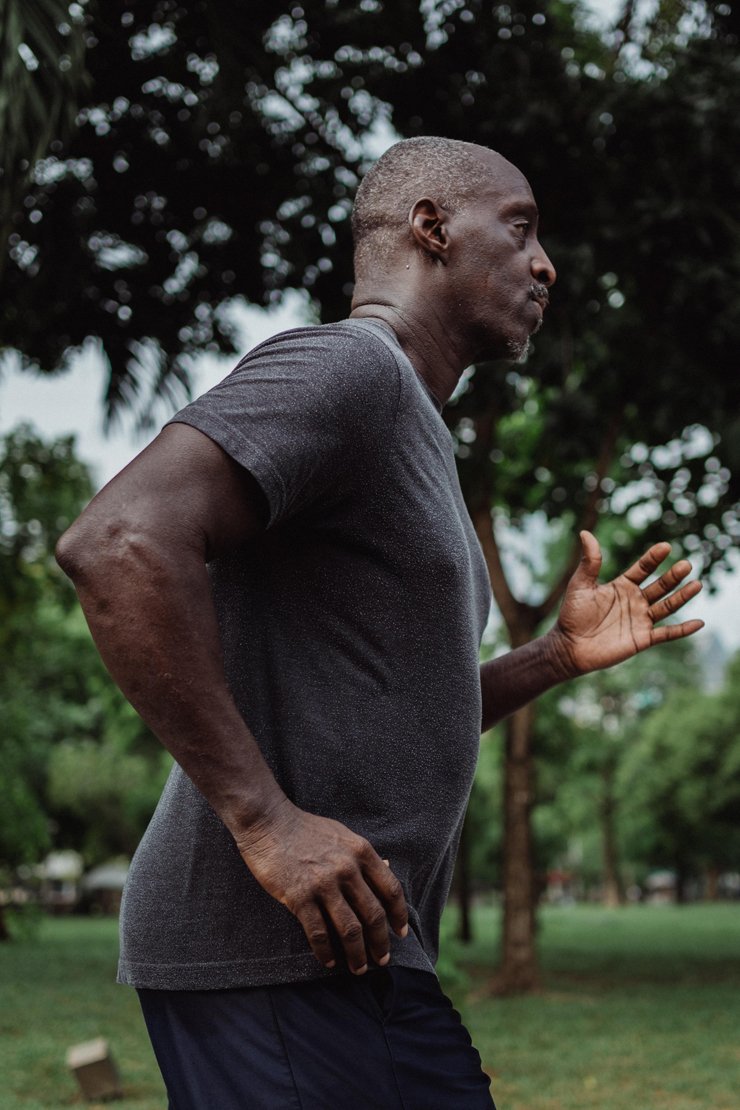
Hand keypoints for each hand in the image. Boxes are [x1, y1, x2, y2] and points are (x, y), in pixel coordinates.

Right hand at [234, 800, 408, 974]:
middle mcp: (347, 868)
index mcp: (361, 852)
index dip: (399, 915)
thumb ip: (363, 855)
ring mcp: (323, 884)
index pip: (391, 889)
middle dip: (380, 942)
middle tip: (382, 959)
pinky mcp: (299, 897)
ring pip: (350, 929)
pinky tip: (329, 961)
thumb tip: (389, 866)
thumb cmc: (305, 828)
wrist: (268, 821)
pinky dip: (326, 951)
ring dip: (357, 954)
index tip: (400, 932)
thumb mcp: (342, 835)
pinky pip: (318, 932)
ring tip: (359, 968)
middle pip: (373, 914)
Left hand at [549, 530, 703, 678]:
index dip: (653, 558)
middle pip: (659, 586)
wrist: (569, 646)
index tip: (665, 546)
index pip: (642, 569)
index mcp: (622, 586)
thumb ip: (589, 562)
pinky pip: (666, 634)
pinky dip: (683, 630)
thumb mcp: (581, 584)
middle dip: (673, 576)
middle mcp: (635, 601)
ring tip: (697, 584)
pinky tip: (699, 622)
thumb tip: (585, 533)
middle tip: (686, 564)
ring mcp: (640, 620)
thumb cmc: (572, 614)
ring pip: (667, 606)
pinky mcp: (642, 639)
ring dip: (682, 597)